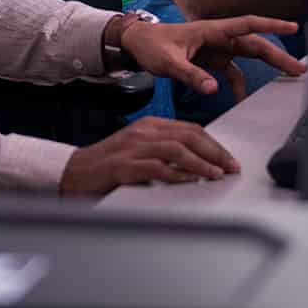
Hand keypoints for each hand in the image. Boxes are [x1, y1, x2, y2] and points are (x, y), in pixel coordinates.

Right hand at [60, 117, 240, 194]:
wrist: (76, 172)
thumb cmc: (109, 164)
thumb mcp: (140, 149)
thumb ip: (164, 151)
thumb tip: (197, 163)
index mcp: (149, 125)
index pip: (190, 128)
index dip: (213, 143)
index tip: (228, 158)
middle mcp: (143, 132)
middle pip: (188, 135)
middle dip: (215, 151)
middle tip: (231, 166)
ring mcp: (133, 147)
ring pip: (176, 149)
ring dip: (201, 163)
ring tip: (217, 174)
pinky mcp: (125, 166)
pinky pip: (157, 168)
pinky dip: (177, 175)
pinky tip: (190, 182)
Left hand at [122, 15, 305, 103]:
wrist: (136, 44)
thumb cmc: (151, 45)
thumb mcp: (168, 62)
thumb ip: (191, 75)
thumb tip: (214, 89)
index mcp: (210, 30)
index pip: (246, 25)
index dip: (271, 25)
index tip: (292, 27)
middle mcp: (217, 37)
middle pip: (253, 43)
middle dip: (277, 55)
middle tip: (299, 69)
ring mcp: (215, 49)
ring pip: (247, 56)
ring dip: (266, 67)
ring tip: (287, 79)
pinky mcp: (210, 60)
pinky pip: (232, 71)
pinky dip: (240, 85)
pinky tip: (244, 99)